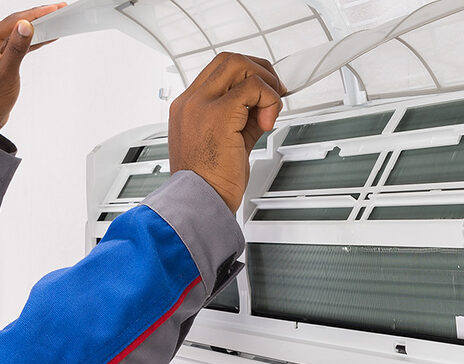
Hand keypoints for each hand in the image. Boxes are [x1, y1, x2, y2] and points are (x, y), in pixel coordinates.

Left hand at [0, 3, 66, 143]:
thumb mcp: (6, 73)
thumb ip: (17, 48)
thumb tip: (26, 25)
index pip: (12, 22)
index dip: (35, 14)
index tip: (53, 9)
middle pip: (14, 24)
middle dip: (37, 17)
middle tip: (57, 11)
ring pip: (16, 34)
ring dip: (35, 29)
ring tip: (54, 22)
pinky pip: (16, 46)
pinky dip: (30, 43)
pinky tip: (43, 38)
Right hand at [169, 53, 287, 211]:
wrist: (199, 203)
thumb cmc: (209, 183)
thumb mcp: (227, 142)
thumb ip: (243, 119)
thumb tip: (265, 105)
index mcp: (188, 108)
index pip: (219, 73)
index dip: (247, 76)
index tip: (264, 92)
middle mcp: (190, 102)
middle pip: (228, 60)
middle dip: (259, 71)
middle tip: (275, 92)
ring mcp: (201, 105)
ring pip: (239, 65)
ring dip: (265, 83)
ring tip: (271, 109)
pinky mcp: (218, 114)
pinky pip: (252, 87)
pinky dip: (268, 99)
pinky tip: (267, 121)